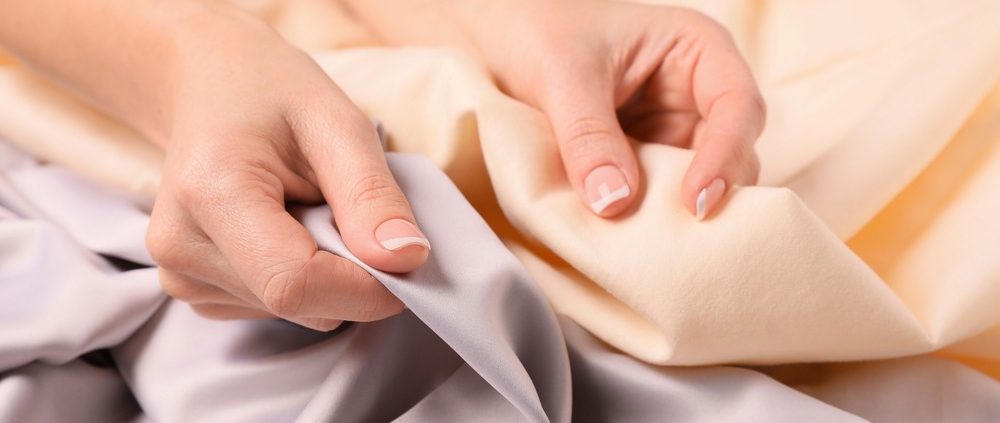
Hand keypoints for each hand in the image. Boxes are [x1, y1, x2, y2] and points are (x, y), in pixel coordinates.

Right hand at [144, 6, 428, 329]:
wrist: (209, 85)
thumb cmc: (272, 93)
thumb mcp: (337, 123)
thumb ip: (371, 194)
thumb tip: (406, 258)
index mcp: (210, 193)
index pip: (296, 283)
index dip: (367, 288)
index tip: (407, 258)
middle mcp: (179, 246)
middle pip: (299, 303)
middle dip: (353, 276)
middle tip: (355, 212)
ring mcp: (180, 275)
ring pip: (295, 312)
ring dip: (330, 275)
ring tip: (311, 209)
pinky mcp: (192, 289)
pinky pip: (277, 308)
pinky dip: (305, 278)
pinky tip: (289, 229)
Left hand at [462, 0, 764, 218]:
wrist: (498, 40)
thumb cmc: (539, 32)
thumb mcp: (562, 75)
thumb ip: (588, 135)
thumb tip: (615, 202)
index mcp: (697, 50)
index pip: (737, 106)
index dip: (726, 156)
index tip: (695, 202)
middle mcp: (697, 94)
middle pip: (735, 153)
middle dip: (713, 195)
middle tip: (682, 240)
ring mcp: (674, 132)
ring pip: (702, 184)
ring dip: (680, 216)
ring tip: (654, 245)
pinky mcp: (647, 165)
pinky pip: (661, 200)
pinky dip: (651, 221)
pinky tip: (633, 240)